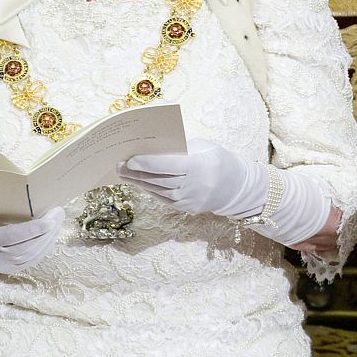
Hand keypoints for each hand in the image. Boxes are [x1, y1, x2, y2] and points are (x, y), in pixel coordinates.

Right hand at [0, 206, 63, 273]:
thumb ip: (9, 210)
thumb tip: (38, 199)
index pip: (13, 235)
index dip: (34, 229)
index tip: (51, 219)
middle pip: (26, 246)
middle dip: (47, 230)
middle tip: (59, 213)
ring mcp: (3, 266)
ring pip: (32, 254)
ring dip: (49, 238)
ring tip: (58, 222)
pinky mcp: (11, 271)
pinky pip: (33, 259)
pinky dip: (45, 247)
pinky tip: (52, 235)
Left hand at [120, 137, 336, 246]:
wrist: (237, 186)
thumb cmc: (218, 159)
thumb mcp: (203, 147)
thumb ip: (180, 149)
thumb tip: (151, 147)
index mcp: (199, 166)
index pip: (166, 166)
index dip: (145, 163)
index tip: (130, 158)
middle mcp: (193, 186)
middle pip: (157, 179)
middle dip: (135, 173)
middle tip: (118, 164)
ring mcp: (189, 201)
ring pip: (157, 191)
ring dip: (138, 182)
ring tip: (123, 173)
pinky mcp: (186, 209)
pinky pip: (162, 199)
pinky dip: (148, 190)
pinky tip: (138, 183)